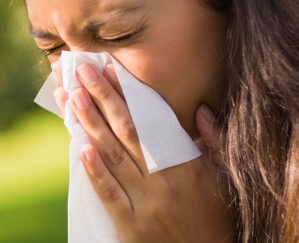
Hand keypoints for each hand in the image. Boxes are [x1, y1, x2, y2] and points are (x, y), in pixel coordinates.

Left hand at [54, 62, 233, 241]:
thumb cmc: (217, 220)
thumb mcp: (225, 180)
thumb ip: (215, 143)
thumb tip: (201, 110)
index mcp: (188, 166)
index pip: (153, 122)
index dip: (129, 95)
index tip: (111, 70)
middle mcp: (164, 181)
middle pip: (128, 131)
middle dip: (102, 97)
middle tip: (81, 70)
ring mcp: (146, 204)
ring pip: (113, 156)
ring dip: (90, 124)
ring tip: (73, 97)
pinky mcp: (130, 227)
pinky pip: (109, 194)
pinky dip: (94, 171)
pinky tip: (80, 148)